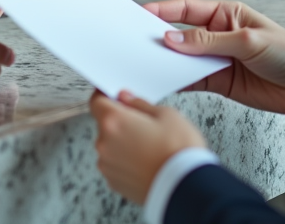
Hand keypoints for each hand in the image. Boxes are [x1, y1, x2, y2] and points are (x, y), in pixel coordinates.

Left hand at [90, 90, 207, 204]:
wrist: (187, 188)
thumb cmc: (179, 149)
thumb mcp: (167, 114)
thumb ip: (140, 104)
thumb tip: (126, 99)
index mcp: (114, 121)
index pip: (97, 102)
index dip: (106, 96)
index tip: (116, 97)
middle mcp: (104, 143)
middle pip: (105, 124)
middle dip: (120, 122)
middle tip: (145, 126)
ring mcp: (107, 165)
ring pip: (110, 145)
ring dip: (123, 143)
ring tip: (149, 148)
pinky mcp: (114, 183)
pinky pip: (115, 164)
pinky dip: (126, 161)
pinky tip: (146, 163)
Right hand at [149, 0, 284, 125]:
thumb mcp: (248, 42)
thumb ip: (208, 42)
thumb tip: (174, 39)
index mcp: (226, 14)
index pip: (187, 8)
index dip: (162, 10)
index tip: (141, 14)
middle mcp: (219, 35)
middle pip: (181, 33)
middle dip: (160, 37)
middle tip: (137, 41)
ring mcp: (218, 59)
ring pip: (184, 58)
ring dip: (168, 61)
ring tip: (147, 63)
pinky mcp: (220, 82)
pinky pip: (192, 79)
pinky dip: (178, 80)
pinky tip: (166, 80)